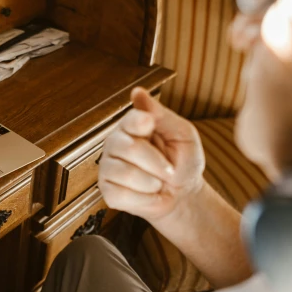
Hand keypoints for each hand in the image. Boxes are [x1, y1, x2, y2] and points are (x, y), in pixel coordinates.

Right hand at [98, 88, 204, 221]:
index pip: (129, 119)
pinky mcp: (107, 191)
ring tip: (157, 183)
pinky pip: (122, 195)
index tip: (151, 127)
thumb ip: (161, 115)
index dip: (142, 124)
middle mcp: (115, 143)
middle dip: (157, 163)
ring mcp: (108, 168)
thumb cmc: (184, 162)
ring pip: (126, 174)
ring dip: (152, 183)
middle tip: (170, 170)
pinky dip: (143, 199)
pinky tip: (148, 195)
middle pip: (129, 148)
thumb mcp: (182, 135)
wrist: (183, 196)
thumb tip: (137, 92)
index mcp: (132, 126)